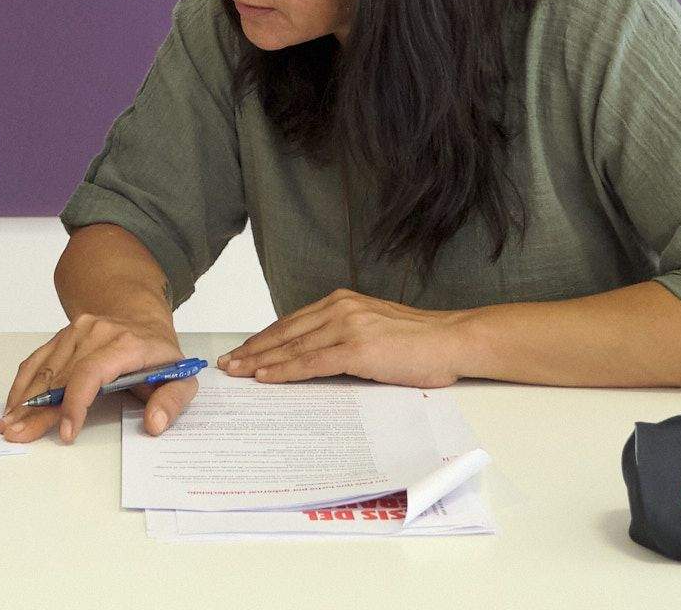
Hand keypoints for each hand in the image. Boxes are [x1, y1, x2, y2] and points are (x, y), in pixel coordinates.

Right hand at [0, 313, 195, 445]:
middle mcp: (96, 333)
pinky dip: (24, 383)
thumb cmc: (159, 354)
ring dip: (24, 400)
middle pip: (61, 375)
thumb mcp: (181, 377)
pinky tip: (14, 403)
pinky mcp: (63, 335)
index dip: (75, 403)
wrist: (141, 317)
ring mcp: (76, 331)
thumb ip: (172, 402)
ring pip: (45, 369)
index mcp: (126, 344)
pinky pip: (38, 359)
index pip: (92, 372)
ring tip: (8, 425)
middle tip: (19, 435)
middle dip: (38, 410)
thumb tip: (154, 424)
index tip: (66, 432)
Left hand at [217, 289, 468, 386]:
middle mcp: (340, 308)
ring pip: (292, 347)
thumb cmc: (420, 341)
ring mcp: (348, 327)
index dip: (264, 338)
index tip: (242, 351)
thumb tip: (316, 354)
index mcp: (342, 302)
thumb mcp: (374, 328)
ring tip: (237, 373)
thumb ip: (344, 335)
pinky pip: (312, 362)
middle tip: (227, 364)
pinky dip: (285, 371)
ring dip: (260, 361)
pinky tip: (266, 377)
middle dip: (252, 350)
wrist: (453, 340)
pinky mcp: (358, 349)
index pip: (292, 322)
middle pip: (285, 332)